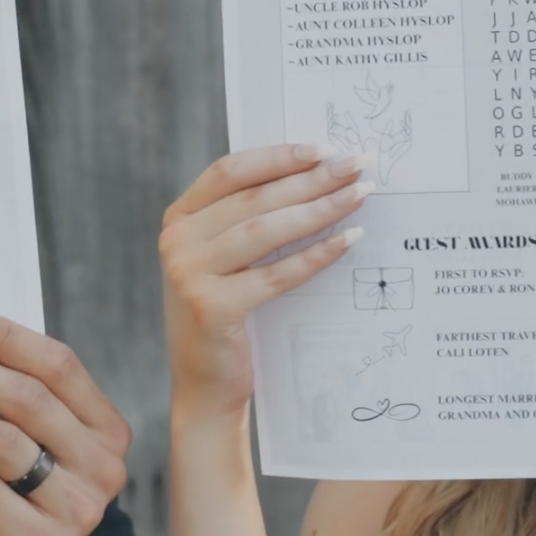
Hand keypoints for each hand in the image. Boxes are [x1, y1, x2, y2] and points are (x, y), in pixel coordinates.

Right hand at [159, 144, 372, 421]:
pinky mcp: (211, 308)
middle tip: (357, 166)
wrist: (205, 387)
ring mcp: (188, 274)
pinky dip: (315, 256)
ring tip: (358, 196)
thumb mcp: (223, 261)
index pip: (230, 170)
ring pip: (266, 230)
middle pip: (254, 197)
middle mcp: (177, 241)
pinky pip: (276, 274)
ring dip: (319, 209)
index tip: (324, 148)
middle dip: (311, 178)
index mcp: (178, 219)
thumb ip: (245, 220)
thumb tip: (314, 174)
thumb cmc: (225, 316)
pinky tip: (348, 240)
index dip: (278, 156)